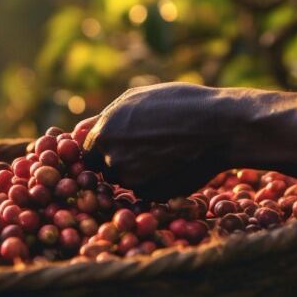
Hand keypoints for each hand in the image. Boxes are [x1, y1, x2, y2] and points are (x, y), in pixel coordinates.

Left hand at [81, 82, 247, 199]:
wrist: (220, 126)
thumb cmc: (179, 104)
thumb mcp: (136, 100)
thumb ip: (103, 118)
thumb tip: (76, 130)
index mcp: (103, 134)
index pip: (85, 152)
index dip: (100, 149)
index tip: (118, 145)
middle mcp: (111, 160)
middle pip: (104, 169)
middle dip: (119, 161)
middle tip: (148, 147)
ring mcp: (132, 181)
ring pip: (126, 181)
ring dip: (138, 173)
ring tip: (165, 151)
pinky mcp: (153, 196)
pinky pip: (146, 193)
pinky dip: (156, 183)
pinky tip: (175, 164)